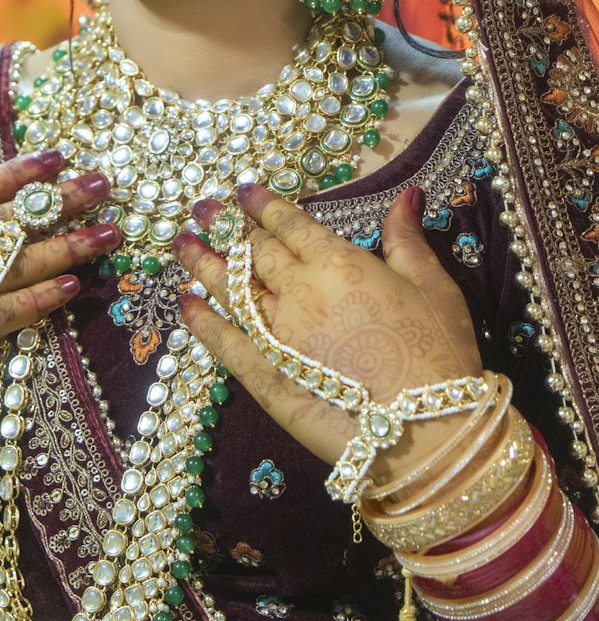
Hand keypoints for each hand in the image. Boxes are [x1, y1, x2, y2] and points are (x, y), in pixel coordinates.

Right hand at [0, 151, 119, 409]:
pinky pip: (3, 316)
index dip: (16, 172)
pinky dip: (40, 299)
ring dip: (66, 246)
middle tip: (104, 183)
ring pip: (12, 265)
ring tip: (109, 231)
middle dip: (57, 201)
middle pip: (1, 222)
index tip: (56, 155)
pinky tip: (73, 284)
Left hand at [173, 184, 482, 484]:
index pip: (289, 224)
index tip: (242, 191)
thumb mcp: (432, 286)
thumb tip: (406, 195)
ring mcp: (275, 334)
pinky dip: (201, 321)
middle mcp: (298, 291)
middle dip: (226, 227)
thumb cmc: (440, 353)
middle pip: (253, 252)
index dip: (263, 204)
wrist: (427, 429)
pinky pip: (223, 342)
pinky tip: (185, 304)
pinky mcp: (263, 375)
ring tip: (180, 242)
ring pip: (230, 289)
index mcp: (337, 263)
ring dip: (202, 263)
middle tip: (201, 209)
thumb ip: (407, 239)